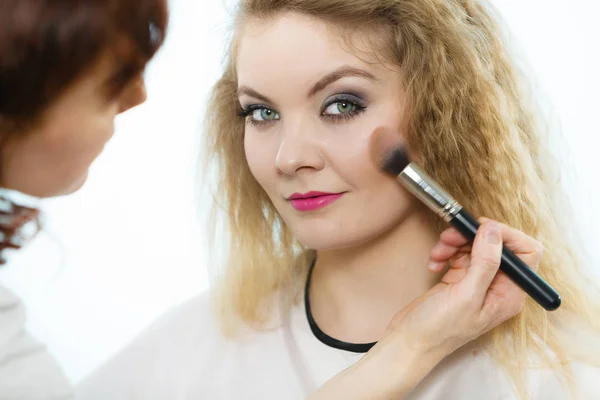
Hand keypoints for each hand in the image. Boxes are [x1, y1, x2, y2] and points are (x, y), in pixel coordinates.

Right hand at [387, 218, 542, 366]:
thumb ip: (485, 262)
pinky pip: (458, 254)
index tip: (481, 227)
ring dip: (455, 244)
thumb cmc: (438, 330)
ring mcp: (478, 282)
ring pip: (475, 246)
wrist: (409, 341)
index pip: (526, 253)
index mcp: (509, 294)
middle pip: (497, 245)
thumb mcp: (465, 296)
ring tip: (438, 253)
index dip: (506, 235)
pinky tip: (434, 264)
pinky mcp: (460, 279)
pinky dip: (446, 253)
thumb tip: (494, 231)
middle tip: (450, 237)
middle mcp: (498, 287)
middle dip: (472, 237)